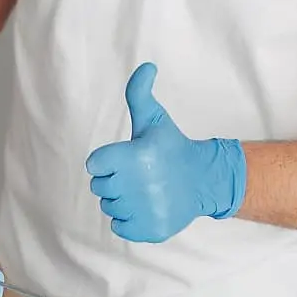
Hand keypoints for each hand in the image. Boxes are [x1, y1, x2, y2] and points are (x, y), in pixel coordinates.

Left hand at [84, 62, 247, 242]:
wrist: (202, 180)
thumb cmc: (171, 147)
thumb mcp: (154, 119)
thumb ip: (139, 93)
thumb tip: (146, 66)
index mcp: (135, 156)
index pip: (94, 165)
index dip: (107, 162)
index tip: (126, 159)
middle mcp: (138, 184)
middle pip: (99, 188)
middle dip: (114, 181)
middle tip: (137, 175)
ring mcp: (144, 209)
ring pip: (109, 208)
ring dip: (121, 200)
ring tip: (143, 190)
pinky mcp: (149, 229)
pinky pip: (119, 227)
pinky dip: (128, 220)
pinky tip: (145, 206)